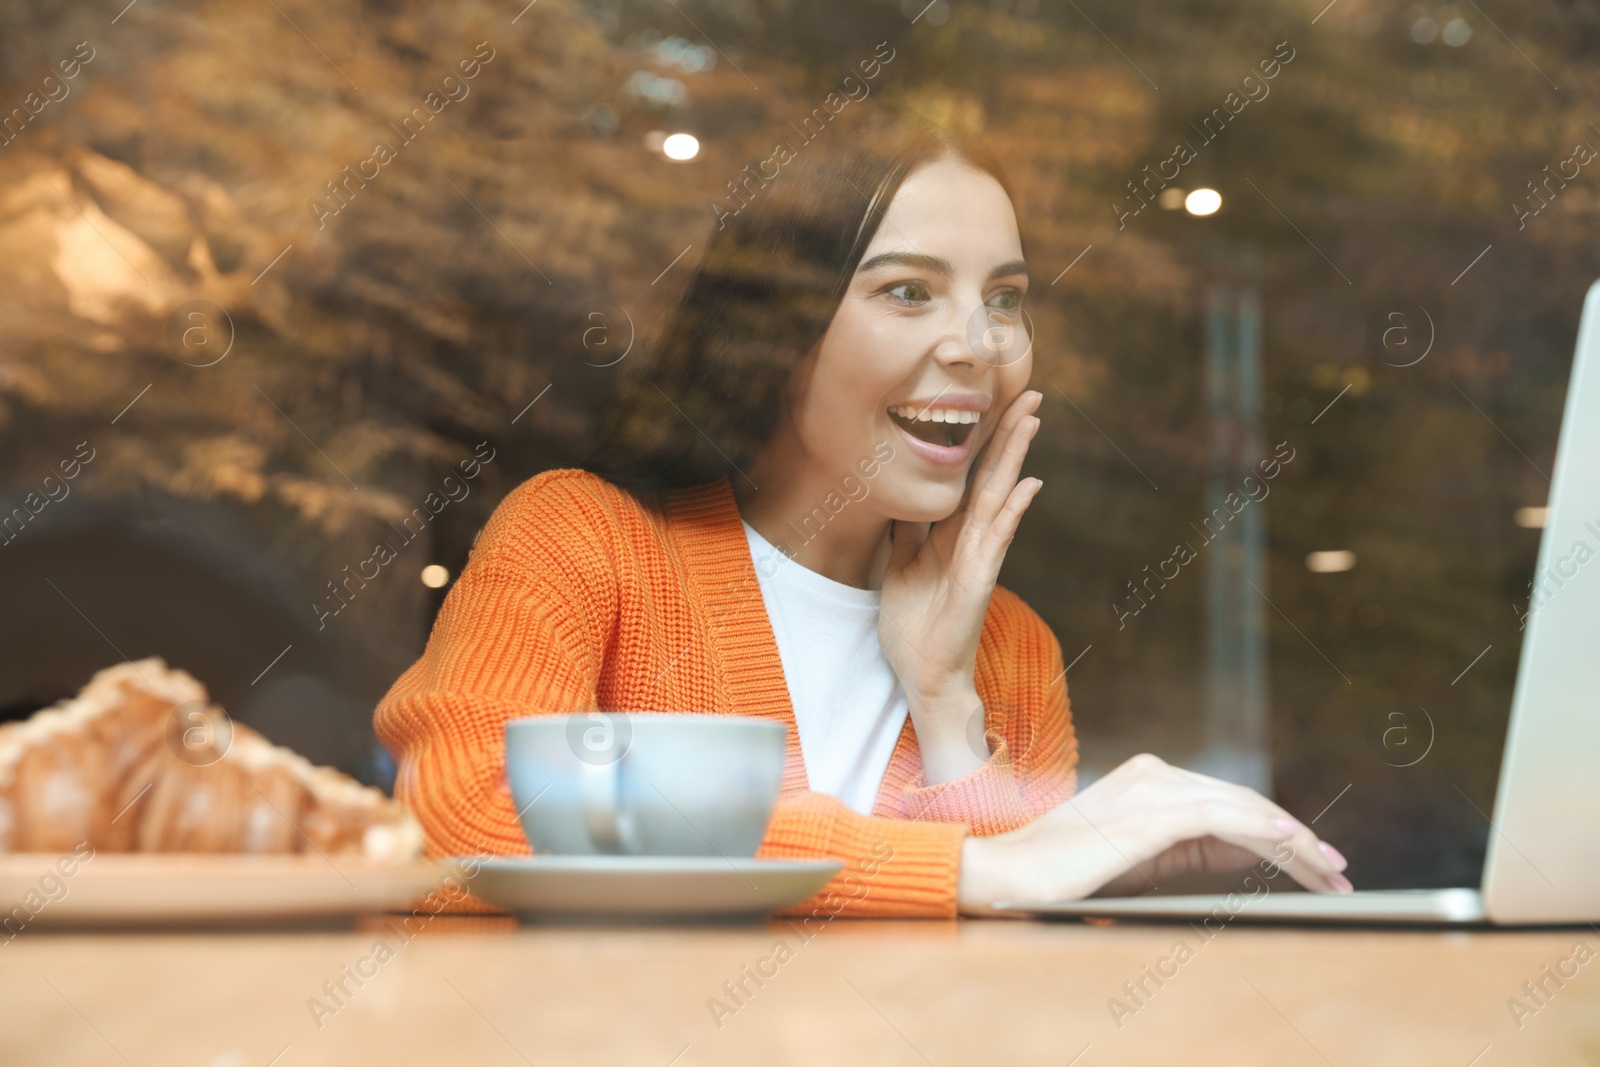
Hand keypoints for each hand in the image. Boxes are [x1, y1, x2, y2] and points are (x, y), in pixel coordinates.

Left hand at [877, 389, 1043, 783]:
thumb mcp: (897, 569)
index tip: (991, 402)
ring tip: (1033, 419)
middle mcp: (969, 539)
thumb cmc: (913, 628)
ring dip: (1016, 457)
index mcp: (948, 534)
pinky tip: (1030, 484)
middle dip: (1008, 434)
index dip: (980, 441)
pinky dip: (1013, 511)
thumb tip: (899, 499)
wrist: (922, 674)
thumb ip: (904, 533)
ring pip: (999, 496)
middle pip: (991, 476)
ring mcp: (978, 557)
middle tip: (1030, 392)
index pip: (968, 477)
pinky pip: (997, 538)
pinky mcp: (979, 579)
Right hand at [956, 753, 1353, 912]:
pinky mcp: (1150, 814)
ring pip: (1244, 809)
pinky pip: (1222, 817)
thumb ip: (1190, 848)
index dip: (1280, 831)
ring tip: (1330, 871)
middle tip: (1339, 872)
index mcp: (1151, 780)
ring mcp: (1153, 789)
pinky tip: (1293, 843)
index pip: (1232, 802)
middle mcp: (1156, 774)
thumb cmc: (1066, 873)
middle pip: (1247, 803)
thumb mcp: (1141, 858)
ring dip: (1295, 842)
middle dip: (1300, 839)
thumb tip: (1247, 850)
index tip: (1318, 863)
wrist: (1009, 873)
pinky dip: (1263, 828)